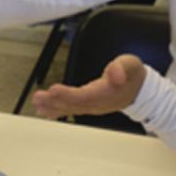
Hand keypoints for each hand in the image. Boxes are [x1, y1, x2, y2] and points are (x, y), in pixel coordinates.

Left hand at [32, 54, 146, 118]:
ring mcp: (92, 107)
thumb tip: (116, 76)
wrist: (139, 90)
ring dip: (52, 106)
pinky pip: (71, 110)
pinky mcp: (88, 106)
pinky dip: (56, 111)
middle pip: (74, 104)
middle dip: (54, 101)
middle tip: (38, 97)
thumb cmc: (132, 75)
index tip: (53, 90)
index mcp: (107, 93)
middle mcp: (98, 103)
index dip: (68, 95)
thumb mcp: (131, 64)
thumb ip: (121, 68)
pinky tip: (43, 111)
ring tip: (37, 103)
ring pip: (70, 108)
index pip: (85, 96)